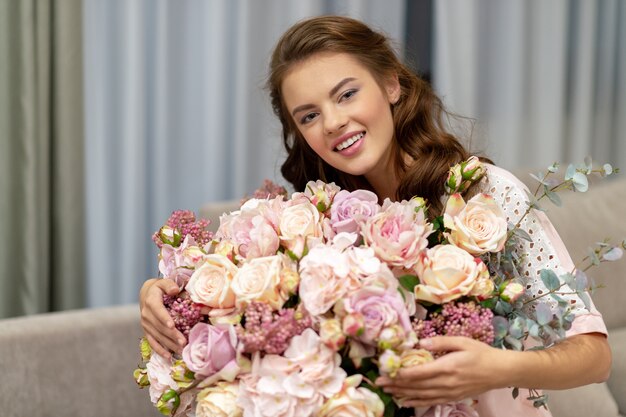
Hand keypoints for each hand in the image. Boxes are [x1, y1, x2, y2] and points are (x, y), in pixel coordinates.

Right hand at [139, 278, 185, 357]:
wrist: (146, 294)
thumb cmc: (160, 288)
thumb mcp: (164, 282)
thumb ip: (170, 284)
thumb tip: (175, 289)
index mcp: (151, 301)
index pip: (158, 310)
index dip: (164, 318)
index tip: (172, 325)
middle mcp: (146, 314)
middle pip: (159, 326)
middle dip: (172, 335)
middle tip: (183, 342)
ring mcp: (145, 324)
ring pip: (158, 336)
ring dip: (169, 344)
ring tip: (181, 350)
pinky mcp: (146, 331)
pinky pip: (152, 342)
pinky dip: (160, 350)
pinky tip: (169, 356)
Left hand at [375, 336, 508, 406]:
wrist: (500, 371)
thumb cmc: (481, 353)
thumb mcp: (462, 341)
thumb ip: (441, 342)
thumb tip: (420, 343)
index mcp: (447, 366)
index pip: (419, 372)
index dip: (401, 373)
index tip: (386, 371)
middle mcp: (446, 383)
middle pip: (416, 385)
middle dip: (396, 384)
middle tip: (379, 383)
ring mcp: (449, 393)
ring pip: (421, 395)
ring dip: (402, 393)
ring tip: (387, 391)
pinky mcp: (452, 398)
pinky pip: (431, 401)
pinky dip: (416, 402)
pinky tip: (405, 401)